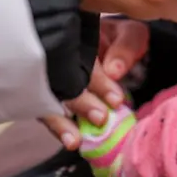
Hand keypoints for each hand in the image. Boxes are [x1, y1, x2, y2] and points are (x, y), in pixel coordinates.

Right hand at [41, 19, 149, 149]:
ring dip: (61, 123)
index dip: (99, 82)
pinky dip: (57, 127)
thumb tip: (114, 70)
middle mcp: (57, 57)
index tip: (116, 100)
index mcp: (76, 38)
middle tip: (100, 119)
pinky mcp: (47, 96)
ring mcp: (49, 77)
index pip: (83, 60)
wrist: (111, 45)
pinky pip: (47, 111)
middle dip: (81, 104)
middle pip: (62, 82)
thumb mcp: (129, 35)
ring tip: (74, 142)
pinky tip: (67, 141)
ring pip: (48, 99)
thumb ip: (126, 47)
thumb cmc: (120, 40)